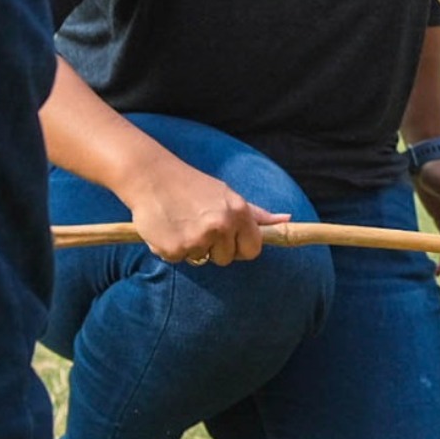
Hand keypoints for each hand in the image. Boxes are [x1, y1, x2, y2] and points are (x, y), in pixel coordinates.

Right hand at [121, 152, 287, 265]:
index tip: (228, 239)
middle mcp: (221, 227)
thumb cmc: (192, 186)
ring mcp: (198, 239)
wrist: (152, 178)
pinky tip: (167, 228)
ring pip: (201, 260)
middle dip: (215, 249)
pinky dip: (171, 249)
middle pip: (227, 259)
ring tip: (182, 224)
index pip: (254, 250)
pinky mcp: (174, 249)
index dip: (241, 247)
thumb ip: (257, 214)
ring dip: (192, 248)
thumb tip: (287, 220)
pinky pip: (177, 260)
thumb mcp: (228, 195)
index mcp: (239, 213)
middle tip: (199, 226)